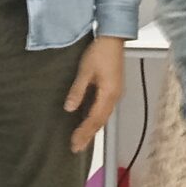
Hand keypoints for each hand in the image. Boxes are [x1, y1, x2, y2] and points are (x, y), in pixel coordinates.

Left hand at [65, 37, 126, 153]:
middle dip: (89, 135)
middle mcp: (114, 96)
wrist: (113, 38)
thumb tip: (70, 108)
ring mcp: (115, 93)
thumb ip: (78, 90)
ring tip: (82, 140)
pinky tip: (89, 122)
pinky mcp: (113, 89)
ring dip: (93, 129)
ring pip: (104, 116)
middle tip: (77, 147)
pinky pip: (105, 109)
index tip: (74, 143)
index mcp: (108, 93)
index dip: (84, 132)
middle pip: (101, 121)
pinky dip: (96, 119)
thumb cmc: (100, 52)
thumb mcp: (85, 71)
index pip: (94, 118)